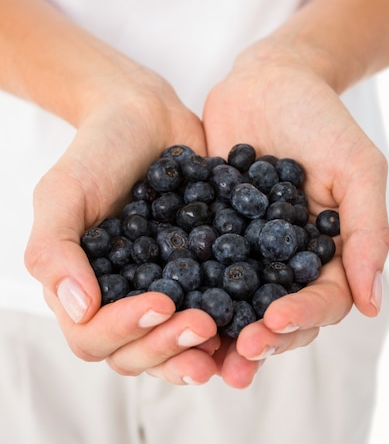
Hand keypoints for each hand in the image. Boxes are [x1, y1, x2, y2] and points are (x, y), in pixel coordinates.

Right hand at [24, 67, 221, 384]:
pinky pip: (214, 305)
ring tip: (231, 336)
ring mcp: (164, 286)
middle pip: (139, 351)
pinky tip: (255, 312)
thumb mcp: (63, 192)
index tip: (162, 303)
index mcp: (84, 286)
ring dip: (200, 347)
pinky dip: (233, 318)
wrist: (146, 115)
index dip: (126, 330)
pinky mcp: (200, 270)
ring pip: (176, 340)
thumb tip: (79, 308)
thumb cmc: (97, 150)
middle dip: (170, 347)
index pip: (94, 336)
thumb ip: (54, 250)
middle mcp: (123, 295)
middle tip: (205, 327)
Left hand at [202, 35, 388, 380]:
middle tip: (235, 354)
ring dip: (220, 329)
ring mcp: (245, 245)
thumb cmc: (321, 118)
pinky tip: (166, 301)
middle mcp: (284, 256)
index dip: (300, 317)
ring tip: (199, 351)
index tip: (273, 322)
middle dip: (259, 337)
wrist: (270, 79)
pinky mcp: (211, 227)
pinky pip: (198, 263)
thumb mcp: (356, 168)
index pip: (321, 300)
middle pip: (276, 312)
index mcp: (326, 250)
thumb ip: (366, 232)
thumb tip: (372, 303)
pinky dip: (187, 286)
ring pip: (235, 300)